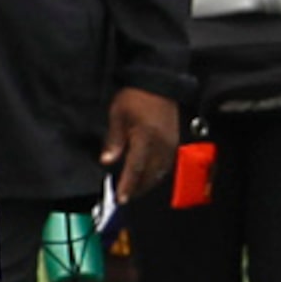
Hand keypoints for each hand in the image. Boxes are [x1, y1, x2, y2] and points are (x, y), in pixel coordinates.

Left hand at [100, 88, 179, 208]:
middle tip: (124, 196)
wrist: (159, 82)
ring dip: (147, 183)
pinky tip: (148, 174)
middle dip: (137, 188)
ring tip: (135, 188)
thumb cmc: (136, 96)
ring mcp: (170, 144)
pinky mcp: (174, 141)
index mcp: (145, 138)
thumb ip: (114, 140)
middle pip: (149, 175)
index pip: (135, 168)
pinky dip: (156, 173)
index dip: (127, 186)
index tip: (120, 198)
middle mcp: (160, 144)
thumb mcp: (118, 115)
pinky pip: (166, 164)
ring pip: (159, 172)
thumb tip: (106, 161)